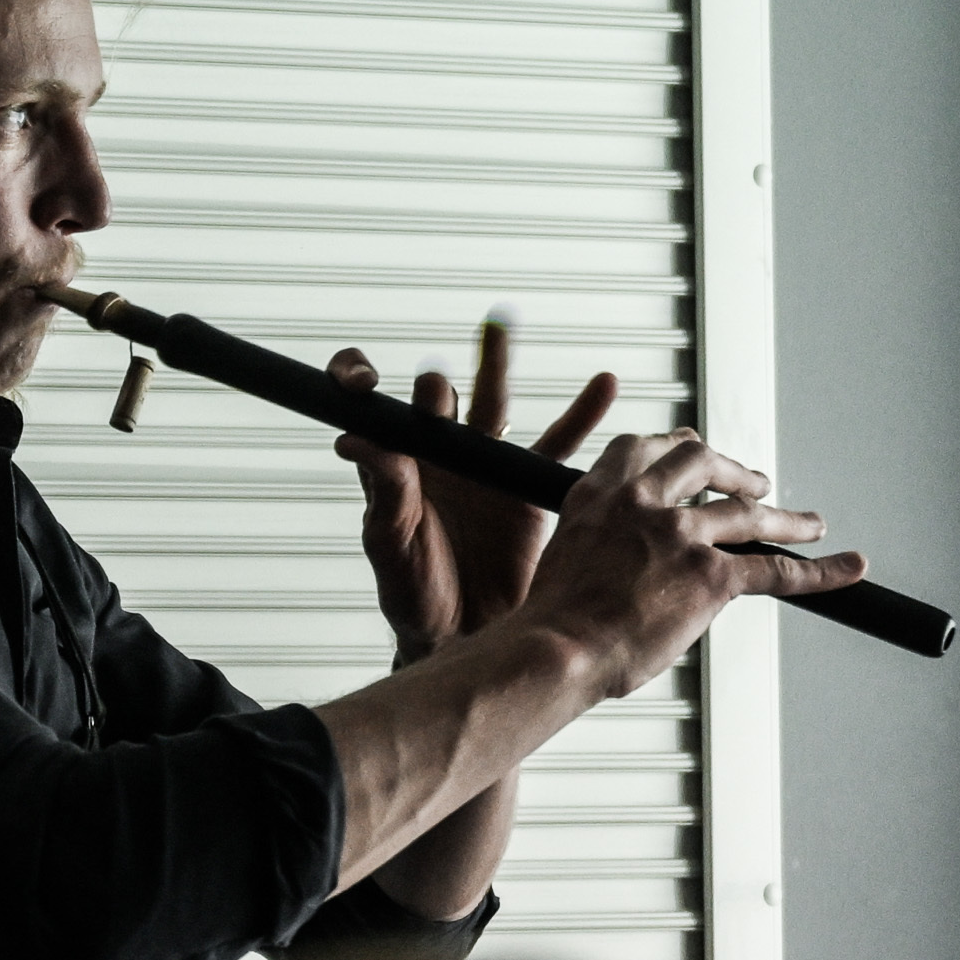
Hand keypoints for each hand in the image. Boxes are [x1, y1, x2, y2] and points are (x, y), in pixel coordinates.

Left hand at [331, 318, 620, 657]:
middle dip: (438, 374)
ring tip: (503, 324)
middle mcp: (438, 458)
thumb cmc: (414, 597)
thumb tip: (355, 441)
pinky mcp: (524, 487)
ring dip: (496, 363)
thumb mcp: (390, 547)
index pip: (372, 409)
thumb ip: (382, 494)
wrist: (463, 635)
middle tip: (435, 366)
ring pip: (493, 403)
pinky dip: (581, 413)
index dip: (359, 383)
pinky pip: (557, 444)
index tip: (358, 380)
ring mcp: (483, 467)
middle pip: (439, 395)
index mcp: (396, 468)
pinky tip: (604, 385)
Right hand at [516, 430, 863, 698]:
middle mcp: (642, 502)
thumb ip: (599, 540)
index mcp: (599, 493)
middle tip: (754, 482)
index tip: (690, 447)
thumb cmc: (553, 621)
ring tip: (810, 523)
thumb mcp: (564, 554)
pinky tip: (849, 568)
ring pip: (748, 513)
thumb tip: (627, 559)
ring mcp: (681, 535)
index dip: (676, 445)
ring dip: (786, 517)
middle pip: (701, 460)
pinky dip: (821, 570)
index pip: (646, 447)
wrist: (556, 650)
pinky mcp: (711, 575)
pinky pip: (776, 570)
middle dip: (733, 469)